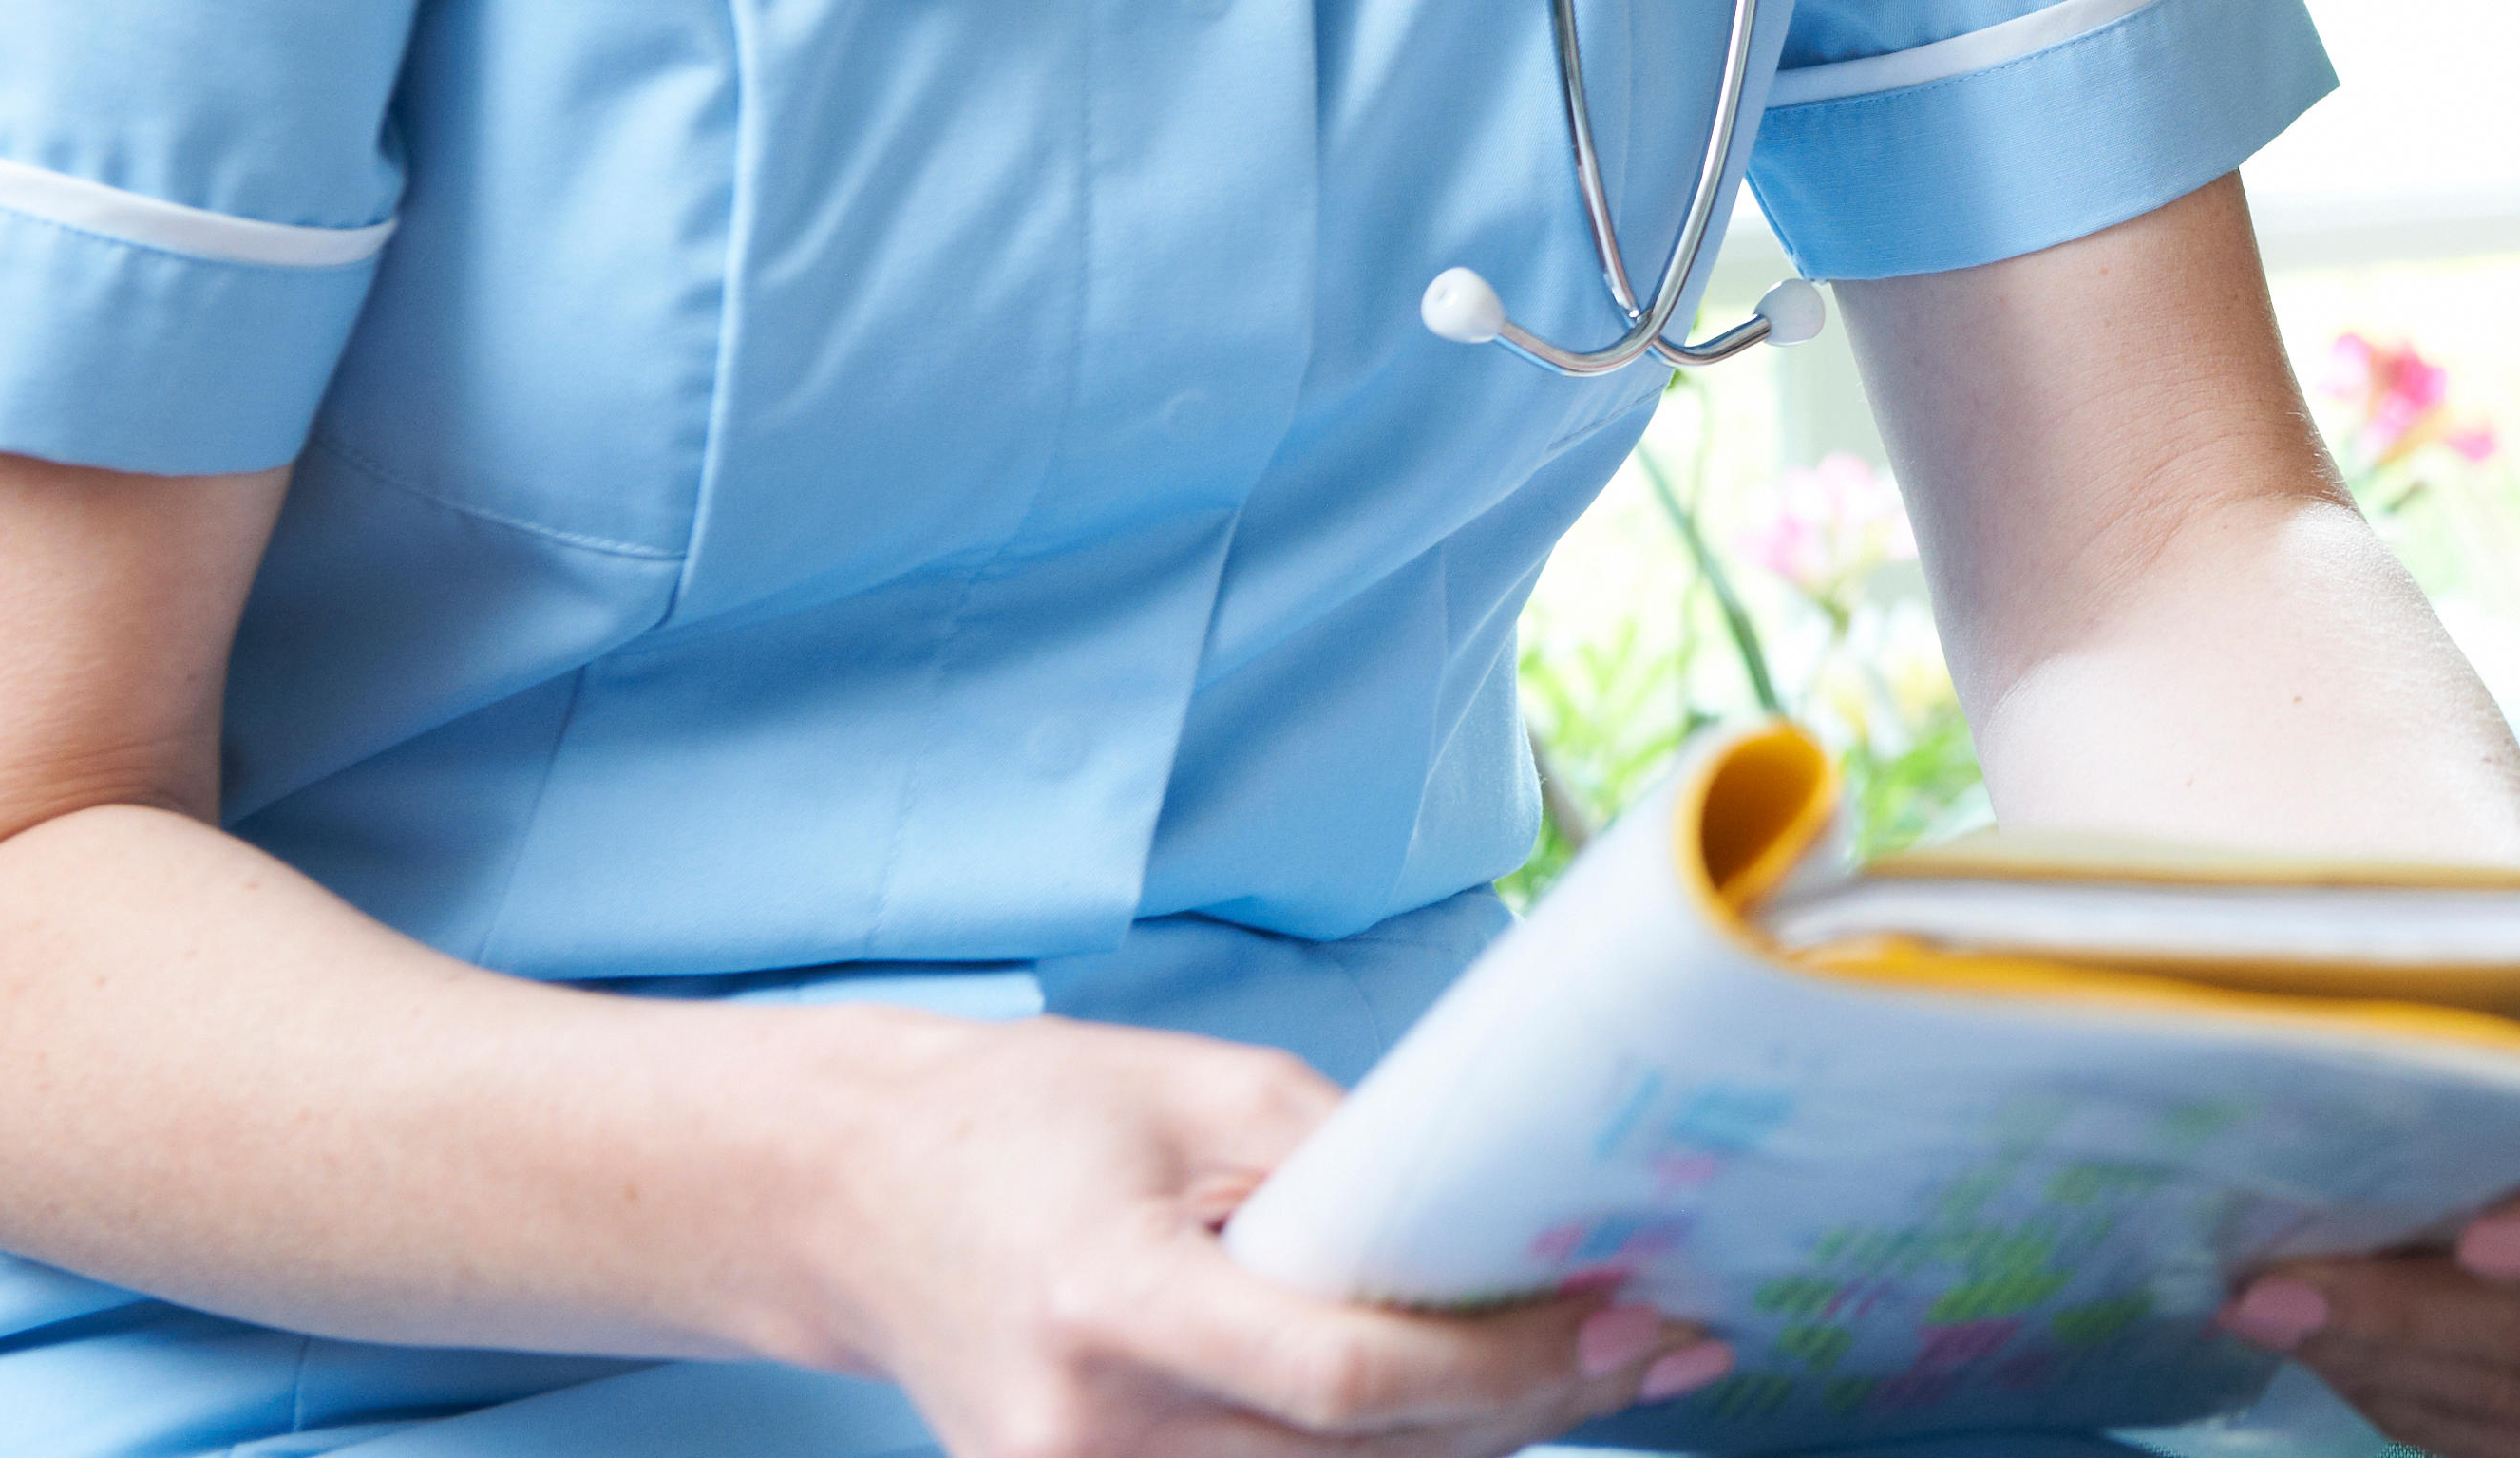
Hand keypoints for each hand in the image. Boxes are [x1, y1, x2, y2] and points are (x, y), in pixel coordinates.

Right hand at [780, 1009, 1725, 1457]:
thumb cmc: (1029, 1119)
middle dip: (1532, 1404)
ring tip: (1598, 1365)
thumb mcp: (1208, 1096)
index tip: (1632, 1316)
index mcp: (1111, 1305)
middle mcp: (1090, 1434)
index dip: (1509, 1362)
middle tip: (1667, 1341)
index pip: (1345, 1378)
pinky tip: (1475, 1406)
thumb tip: (1515, 1223)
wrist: (852, 1201)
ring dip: (1477, 1443)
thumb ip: (1355, 1170)